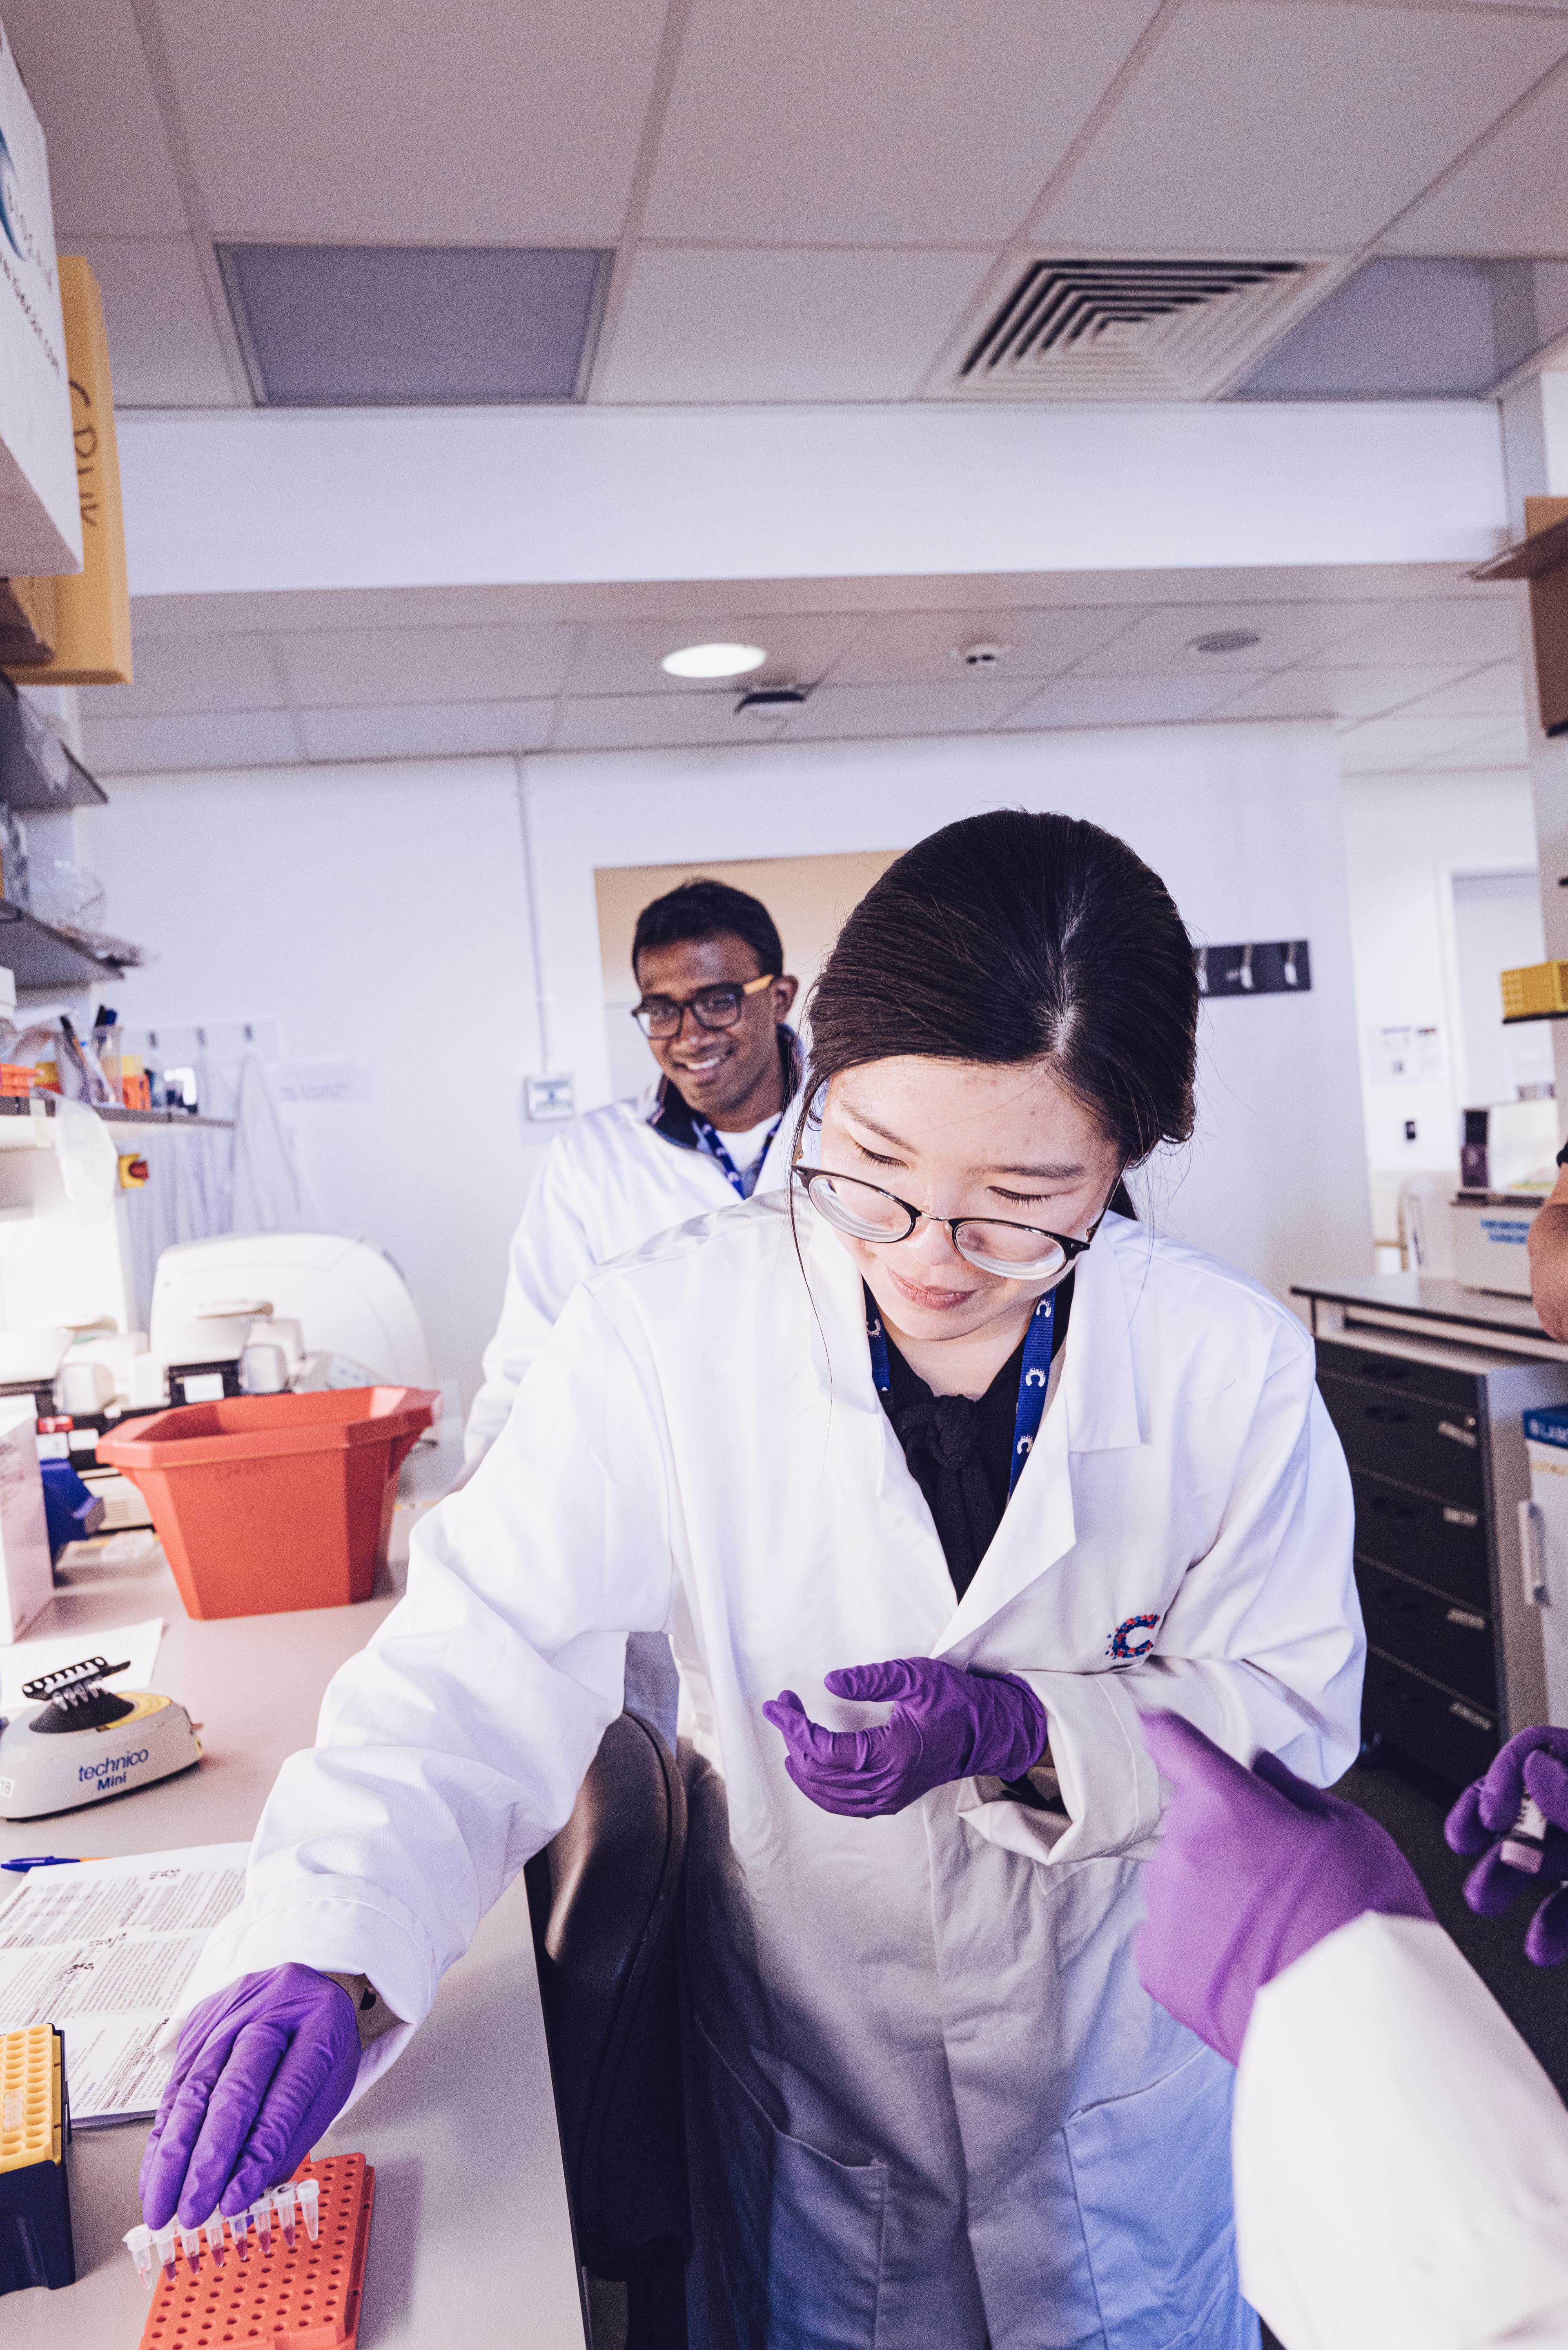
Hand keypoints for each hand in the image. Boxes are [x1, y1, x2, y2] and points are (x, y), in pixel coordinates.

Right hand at [138, 1965, 359, 2228]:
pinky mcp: (197, 2023)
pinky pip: (175, 2086)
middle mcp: (270, 2010)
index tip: (234, 2201)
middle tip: (193, 2212)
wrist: (301, 1986)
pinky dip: (162, 2137)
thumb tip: (245, 2196)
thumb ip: (290, 2140)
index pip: (284, 2097)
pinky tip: (154, 2174)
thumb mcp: (328, 2088)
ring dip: (173, 2157)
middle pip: (233, 2089)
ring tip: (162, 2206)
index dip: (256, 2154)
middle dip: (207, 2160)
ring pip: (194, 2089)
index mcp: (320, 2023)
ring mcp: (229, 2012)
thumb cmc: (319, 2044)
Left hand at [763, 1657, 1045, 1816]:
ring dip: (801, 1764)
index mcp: (891, 1754)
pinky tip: (807, 1768)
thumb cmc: (954, 1701)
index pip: (825, 1749)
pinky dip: (818, 1789)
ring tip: (789, 1732)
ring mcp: (889, 1796)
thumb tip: (830, 1683)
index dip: (794, 1727)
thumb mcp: (916, 1677)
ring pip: (827, 1794)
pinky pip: (843, 1804)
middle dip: (793, 1739)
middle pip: (819, 1773)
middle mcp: (887, 1784)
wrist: (987, 1731)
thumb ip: (872, 1680)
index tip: (777, 1704)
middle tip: (784, 1707)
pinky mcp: (891, 1799)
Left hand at [1136, 1711, 1432, 2064]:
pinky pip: (1168, 1940)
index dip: (1169, 1735)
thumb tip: (1259, 1768)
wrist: (1360, 2021)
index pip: (1175, 1745)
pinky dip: (1197, 1947)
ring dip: (1211, 1897)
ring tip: (1271, 1934)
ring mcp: (1164, 1911)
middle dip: (1224, 1843)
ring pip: (1179, 1886)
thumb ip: (1292, 1791)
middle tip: (1278, 1881)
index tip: (1158, 1727)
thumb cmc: (1365, 1919)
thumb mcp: (1351, 1830)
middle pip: (1191, 1828)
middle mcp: (1182, 1849)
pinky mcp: (1158, 1969)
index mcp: (1225, 1803)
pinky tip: (1245, 1964)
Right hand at [1445, 1727, 1567, 1963]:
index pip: (1544, 1750)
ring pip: (1546, 1856)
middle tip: (1465, 1851)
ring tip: (1484, 1899)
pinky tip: (1540, 1946)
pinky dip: (1551, 1924)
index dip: (1507, 1772)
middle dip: (1493, 1830)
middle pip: (1534, 1804)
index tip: (1489, 1813)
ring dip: (1508, 1877)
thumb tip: (1534, 1771)